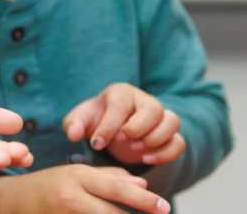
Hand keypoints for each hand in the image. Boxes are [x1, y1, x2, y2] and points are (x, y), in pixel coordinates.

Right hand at [0, 165, 171, 213]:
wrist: (12, 200)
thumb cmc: (48, 184)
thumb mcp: (77, 173)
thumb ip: (110, 177)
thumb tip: (143, 185)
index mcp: (77, 176)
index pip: (115, 188)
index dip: (142, 199)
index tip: (165, 206)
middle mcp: (71, 196)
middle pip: (112, 213)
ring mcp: (66, 213)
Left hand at [62, 83, 185, 164]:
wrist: (111, 129)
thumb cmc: (95, 121)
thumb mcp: (79, 121)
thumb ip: (73, 125)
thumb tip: (74, 136)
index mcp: (121, 93)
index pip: (120, 105)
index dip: (109, 126)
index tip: (96, 144)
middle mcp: (144, 101)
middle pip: (153, 109)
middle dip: (137, 128)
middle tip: (121, 142)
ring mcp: (161, 116)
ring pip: (172, 122)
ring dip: (155, 139)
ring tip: (135, 150)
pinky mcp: (170, 134)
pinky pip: (179, 141)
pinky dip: (166, 153)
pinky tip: (146, 159)